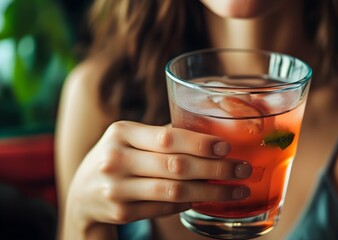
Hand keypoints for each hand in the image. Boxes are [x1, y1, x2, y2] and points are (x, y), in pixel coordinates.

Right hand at [64, 121, 251, 234]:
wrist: (82, 194)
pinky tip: (205, 198)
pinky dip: (189, 202)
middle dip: (216, 169)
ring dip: (210, 191)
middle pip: (176, 165)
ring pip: (174, 190)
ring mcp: (117, 188)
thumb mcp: (129, 139)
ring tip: (236, 190)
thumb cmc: (116, 158)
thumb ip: (161, 136)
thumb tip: (209, 134)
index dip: (200, 143)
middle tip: (243, 169)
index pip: (167, 137)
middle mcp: (116, 158)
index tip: (227, 147)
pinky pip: (165, 207)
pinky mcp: (121, 211)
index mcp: (121, 132)